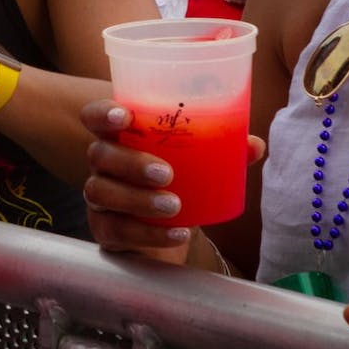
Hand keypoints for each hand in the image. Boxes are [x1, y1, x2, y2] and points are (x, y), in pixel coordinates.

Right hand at [80, 98, 265, 263]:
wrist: (168, 228)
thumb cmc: (179, 181)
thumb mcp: (199, 164)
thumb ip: (223, 151)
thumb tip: (254, 145)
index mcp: (121, 136)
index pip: (94, 117)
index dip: (101, 114)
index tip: (125, 116)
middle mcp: (103, 163)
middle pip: (99, 154)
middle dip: (130, 162)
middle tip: (167, 173)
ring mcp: (100, 196)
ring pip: (100, 192)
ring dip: (138, 199)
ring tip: (174, 206)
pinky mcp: (104, 228)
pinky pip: (115, 230)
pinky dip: (148, 234)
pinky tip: (177, 233)